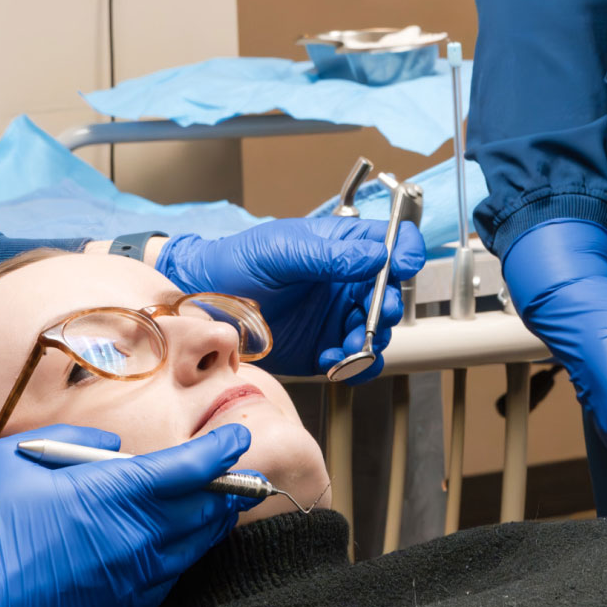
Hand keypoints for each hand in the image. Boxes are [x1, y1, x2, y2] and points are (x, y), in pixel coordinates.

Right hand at [0, 420, 250, 606]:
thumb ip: (73, 441)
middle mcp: (134, 539)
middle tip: (241, 474)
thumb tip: (111, 447)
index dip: (221, 450)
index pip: (190, 467)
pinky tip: (174, 550)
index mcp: (113, 493)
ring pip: (190, 549)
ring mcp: (129, 583)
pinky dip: (179, 560)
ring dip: (209, 525)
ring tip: (218, 508)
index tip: (240, 439)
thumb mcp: (15, 456)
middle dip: (227, 488)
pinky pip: (165, 582)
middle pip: (203, 510)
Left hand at [158, 217, 427, 379]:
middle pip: (391, 291)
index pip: (390, 240)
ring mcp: (336, 316)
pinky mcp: (324, 348)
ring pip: (378, 330)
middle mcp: (344, 281)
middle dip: (388, 306)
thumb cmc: (235, 264)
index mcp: (340, 246)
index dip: (404, 250)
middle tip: (374, 316)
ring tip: (344, 345)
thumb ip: (329, 254)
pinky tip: (331, 361)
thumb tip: (376, 255)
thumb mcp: (281, 250)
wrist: (202, 305)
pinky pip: (356, 361)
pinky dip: (354, 366)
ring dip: (369, 340)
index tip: (401, 267)